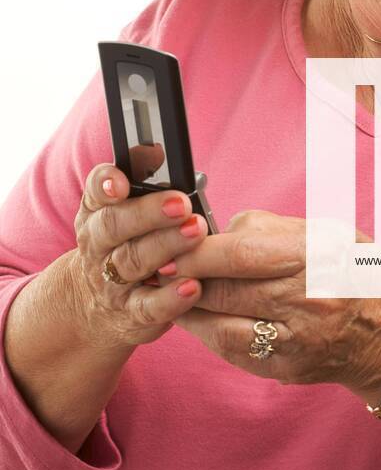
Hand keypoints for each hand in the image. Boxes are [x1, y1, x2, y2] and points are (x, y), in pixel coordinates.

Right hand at [70, 163, 208, 348]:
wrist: (96, 306)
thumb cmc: (125, 243)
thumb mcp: (124, 213)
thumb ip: (144, 185)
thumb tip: (165, 155)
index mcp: (96, 214)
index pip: (95, 193)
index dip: (106, 185)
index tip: (122, 182)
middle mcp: (98, 246)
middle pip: (116, 226)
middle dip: (149, 212)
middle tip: (181, 203)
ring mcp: (111, 282)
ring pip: (133, 262)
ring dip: (166, 246)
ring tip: (196, 230)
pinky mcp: (131, 314)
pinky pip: (149, 307)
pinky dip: (171, 298)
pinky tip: (193, 285)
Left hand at [165, 209, 380, 393]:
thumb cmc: (355, 271)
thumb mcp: (326, 232)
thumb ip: (273, 228)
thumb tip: (224, 229)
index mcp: (314, 257)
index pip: (241, 253)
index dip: (198, 250)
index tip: (172, 241)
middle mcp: (304, 299)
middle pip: (225, 289)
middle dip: (182, 276)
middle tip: (157, 264)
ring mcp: (294, 339)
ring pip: (220, 324)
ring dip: (185, 307)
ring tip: (167, 289)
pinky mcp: (285, 367)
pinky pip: (232, 349)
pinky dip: (206, 331)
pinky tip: (193, 316)